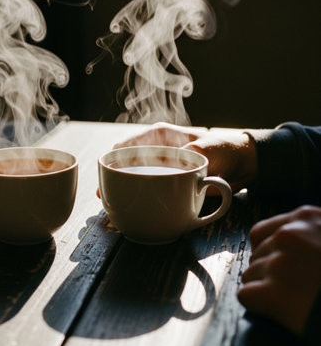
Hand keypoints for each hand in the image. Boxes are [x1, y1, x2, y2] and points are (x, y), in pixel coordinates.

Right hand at [113, 122, 256, 193]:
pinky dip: (137, 198)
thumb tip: (172, 174)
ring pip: (132, 178)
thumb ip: (189, 158)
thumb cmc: (224, 148)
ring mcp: (159, 168)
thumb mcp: (206, 150)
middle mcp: (154, 152)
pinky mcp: (166, 183)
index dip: (112, 158)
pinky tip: (130, 209)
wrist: (244, 164)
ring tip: (111, 204)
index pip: (127, 144)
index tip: (105, 173)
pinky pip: (146, 190)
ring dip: (122, 190)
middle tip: (102, 194)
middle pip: (125, 163)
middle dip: (112, 178)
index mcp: (159, 137)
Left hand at [237, 205, 320, 335]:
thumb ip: (313, 233)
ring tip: (292, 299)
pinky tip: (279, 311)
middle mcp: (288, 235)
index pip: (262, 231)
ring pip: (249, 274)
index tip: (275, 263)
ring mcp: (280, 263)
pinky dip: (258, 305)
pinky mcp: (274, 293)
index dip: (266, 251)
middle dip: (267, 272)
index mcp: (306, 218)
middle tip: (291, 287)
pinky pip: (246, 295)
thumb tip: (290, 240)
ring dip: (264, 289)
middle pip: (256, 254)